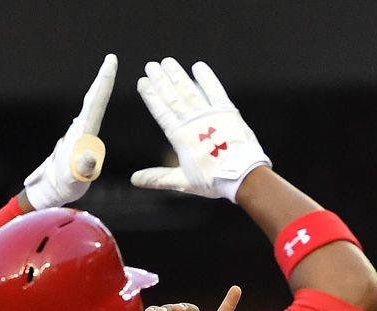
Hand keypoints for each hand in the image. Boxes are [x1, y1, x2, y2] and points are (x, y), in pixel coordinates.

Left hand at [23, 54, 115, 209]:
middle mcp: (80, 129)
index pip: (95, 105)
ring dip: (99, 87)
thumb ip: (82, 168)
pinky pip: (91, 115)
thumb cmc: (64, 186)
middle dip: (102, 79)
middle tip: (110, 59)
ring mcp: (79, 132)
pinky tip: (98, 94)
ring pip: (91, 105)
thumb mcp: (75, 180)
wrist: (50, 191)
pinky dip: (97, 100)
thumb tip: (88, 156)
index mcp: (82, 134)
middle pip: (93, 100)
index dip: (103, 83)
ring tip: (107, 69)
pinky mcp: (80, 137)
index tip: (110, 64)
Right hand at [131, 58, 269, 202]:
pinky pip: (214, 90)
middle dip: (160, 80)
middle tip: (151, 65)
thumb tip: (134, 180)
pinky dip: (206, 78)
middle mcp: (192, 122)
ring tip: (167, 62)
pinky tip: (198, 66)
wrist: (242, 175)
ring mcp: (210, 115)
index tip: (142, 82)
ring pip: (189, 90)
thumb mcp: (182, 181)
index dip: (151, 95)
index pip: (161, 111)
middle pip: (172, 96)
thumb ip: (157, 178)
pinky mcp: (227, 111)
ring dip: (177, 75)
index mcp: (180, 136)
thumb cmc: (212, 180)